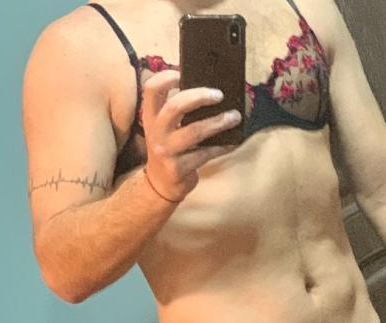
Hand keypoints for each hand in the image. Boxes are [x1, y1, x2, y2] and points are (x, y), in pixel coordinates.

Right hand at [141, 70, 240, 201]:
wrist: (161, 186)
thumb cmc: (169, 150)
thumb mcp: (164, 129)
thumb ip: (177, 111)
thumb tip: (209, 89)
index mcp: (151, 117)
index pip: (151, 90)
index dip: (165, 78)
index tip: (182, 73)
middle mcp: (156, 132)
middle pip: (175, 106)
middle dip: (199, 96)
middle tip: (219, 94)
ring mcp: (166, 151)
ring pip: (194, 131)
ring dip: (217, 122)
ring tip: (234, 117)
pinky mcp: (179, 169)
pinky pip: (205, 154)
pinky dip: (221, 146)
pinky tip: (233, 141)